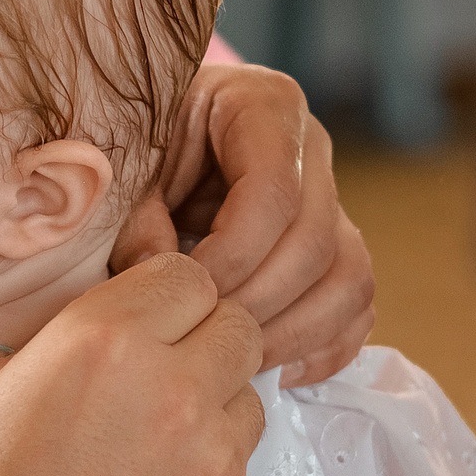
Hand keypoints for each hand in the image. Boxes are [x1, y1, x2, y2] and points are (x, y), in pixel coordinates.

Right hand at [0, 253, 264, 475]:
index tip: (148, 324)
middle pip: (239, 326)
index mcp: (105, 340)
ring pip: (249, 400)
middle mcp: (172, 388)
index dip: (167, 299)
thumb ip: (76, 337)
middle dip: (204, 343)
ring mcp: (212, 460)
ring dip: (212, 412)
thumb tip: (127, 322)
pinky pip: (242, 475)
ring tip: (148, 454)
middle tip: (158, 381)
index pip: (189, 275)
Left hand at [113, 63, 374, 385]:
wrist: (141, 148)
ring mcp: (331, 200)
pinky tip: (270, 369)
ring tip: (232, 358)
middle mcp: (310, 149)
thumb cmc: (127, 154)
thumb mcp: (122, 170)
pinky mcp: (334, 250)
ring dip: (292, 332)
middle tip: (203, 338)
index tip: (186, 295)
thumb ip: (134, 216)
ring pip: (348, 278)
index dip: (232, 256)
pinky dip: (321, 346)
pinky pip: (353, 306)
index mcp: (262, 105)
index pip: (273, 193)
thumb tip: (155, 271)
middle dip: (257, 302)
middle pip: (315, 241)